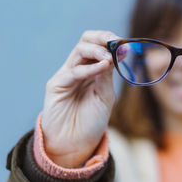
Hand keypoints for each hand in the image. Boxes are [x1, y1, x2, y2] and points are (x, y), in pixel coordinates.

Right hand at [41, 30, 119, 167]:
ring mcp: (67, 75)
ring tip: (109, 58)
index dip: (111, 42)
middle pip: (86, 41)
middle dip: (102, 37)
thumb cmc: (91, 121)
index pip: (99, 46)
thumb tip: (115, 53)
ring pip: (79, 50)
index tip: (125, 45)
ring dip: (97, 50)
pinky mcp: (57, 84)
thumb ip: (107, 75)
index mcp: (93, 70)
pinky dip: (90, 68)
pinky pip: (74, 71)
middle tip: (115, 41)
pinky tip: (103, 66)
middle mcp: (79, 68)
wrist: (75, 144)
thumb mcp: (105, 95)